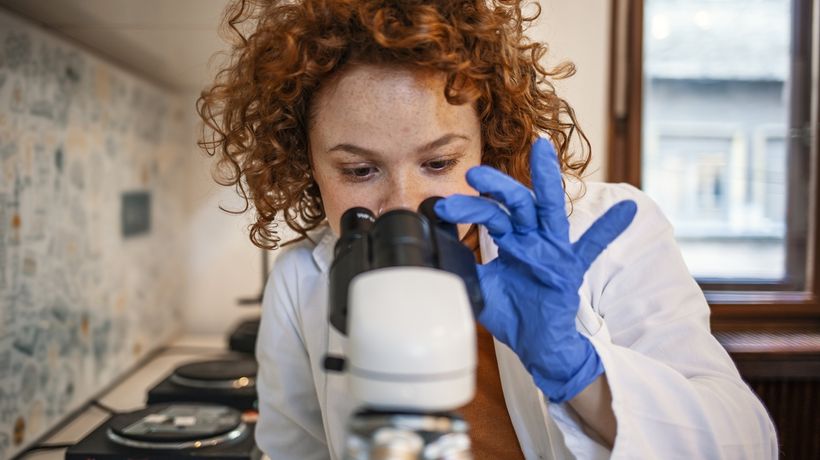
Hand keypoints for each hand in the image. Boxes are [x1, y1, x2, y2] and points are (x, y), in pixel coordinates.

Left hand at [435, 138, 636, 401]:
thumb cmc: (512, 314)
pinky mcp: (572, 269)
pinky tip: (627, 209)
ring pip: (550, 210)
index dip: (467, 208)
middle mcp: (533, 238)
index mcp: (512, 239)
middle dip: (496, 186)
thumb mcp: (479, 288)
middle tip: (473, 173)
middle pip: (516, 203)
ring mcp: (554, 250)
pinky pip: (593, 247)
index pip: (490, 215)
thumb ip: (462, 269)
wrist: (536, 345)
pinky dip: (610, 229)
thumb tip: (431, 256)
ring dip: (546, 179)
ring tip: (543, 149)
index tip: (442, 207)